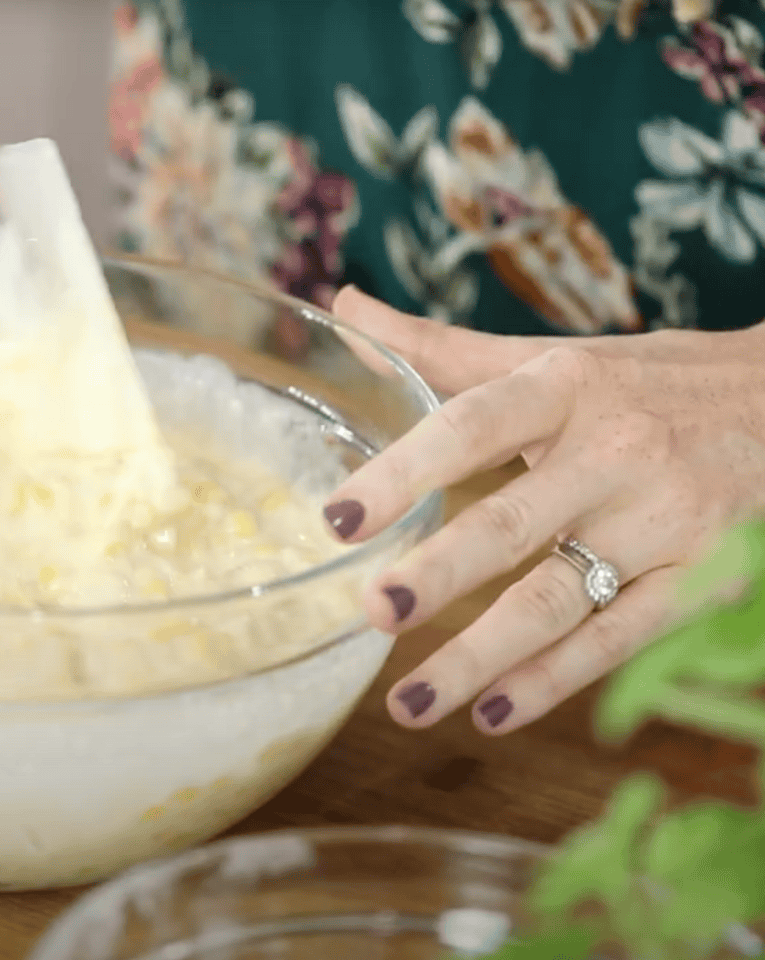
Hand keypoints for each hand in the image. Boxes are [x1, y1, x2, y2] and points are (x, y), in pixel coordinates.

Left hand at [325, 286, 764, 733]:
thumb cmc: (646, 382)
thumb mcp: (551, 358)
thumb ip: (442, 348)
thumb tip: (346, 309)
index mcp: (564, 389)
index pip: (471, 426)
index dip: (402, 471)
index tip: (338, 518)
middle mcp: (613, 453)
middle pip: (512, 523)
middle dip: (441, 574)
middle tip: (373, 613)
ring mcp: (662, 522)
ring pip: (560, 599)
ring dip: (481, 657)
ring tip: (407, 707)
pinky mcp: (703, 578)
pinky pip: (619, 638)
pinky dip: (555, 680)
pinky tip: (492, 713)